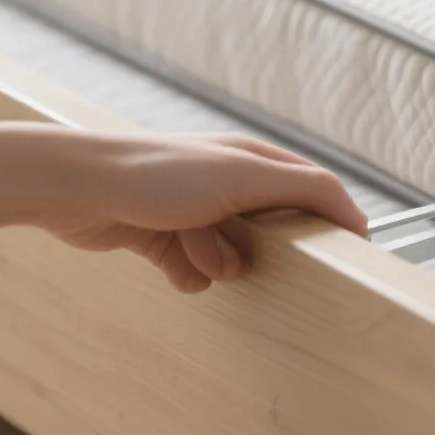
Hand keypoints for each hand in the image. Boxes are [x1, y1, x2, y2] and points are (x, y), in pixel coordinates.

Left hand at [44, 132, 366, 293]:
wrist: (77, 188)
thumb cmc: (159, 175)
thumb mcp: (244, 176)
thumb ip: (306, 190)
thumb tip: (357, 216)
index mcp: (253, 160)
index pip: (312, 190)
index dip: (330, 221)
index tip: (345, 254)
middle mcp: (227, 183)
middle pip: (272, 231)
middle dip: (263, 250)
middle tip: (248, 252)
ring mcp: (195, 212)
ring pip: (233, 257)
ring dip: (218, 263)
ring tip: (192, 249)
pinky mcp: (164, 238)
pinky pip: (196, 272)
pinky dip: (188, 274)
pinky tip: (171, 263)